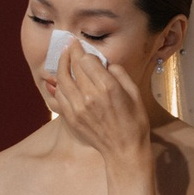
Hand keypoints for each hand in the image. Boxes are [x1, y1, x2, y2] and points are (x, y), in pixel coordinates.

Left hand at [52, 41, 152, 168]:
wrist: (124, 150)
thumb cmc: (134, 121)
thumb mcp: (134, 93)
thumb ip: (118, 73)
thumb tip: (104, 63)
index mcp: (108, 88)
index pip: (87, 60)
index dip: (82, 50)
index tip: (79, 44)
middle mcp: (90, 96)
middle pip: (73, 67)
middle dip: (70, 53)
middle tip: (69, 45)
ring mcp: (78, 108)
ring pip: (62, 80)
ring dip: (61, 66)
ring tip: (63, 58)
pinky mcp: (71, 118)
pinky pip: (60, 96)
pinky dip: (59, 85)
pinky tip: (63, 79)